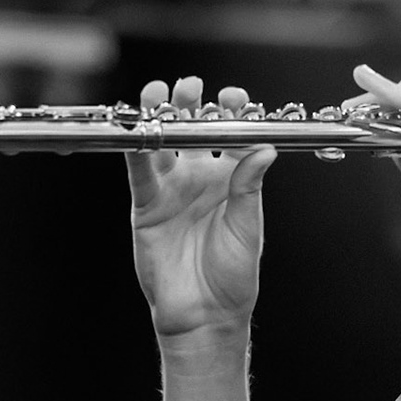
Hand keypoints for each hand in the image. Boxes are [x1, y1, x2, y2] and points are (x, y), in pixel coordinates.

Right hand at [124, 76, 276, 341]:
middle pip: (192, 129)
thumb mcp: (247, 228)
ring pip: (162, 143)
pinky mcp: (147, 205)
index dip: (230, 112)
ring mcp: (172, 189)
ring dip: (158, 116)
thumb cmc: (234, 276)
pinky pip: (139, 172)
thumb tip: (265, 149)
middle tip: (189, 87)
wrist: (205, 313)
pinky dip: (136, 149)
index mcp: (233, 180)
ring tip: (158, 94)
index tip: (232, 98)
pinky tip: (135, 129)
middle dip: (190, 103)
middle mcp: (201, 178)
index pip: (230, 135)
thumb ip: (248, 187)